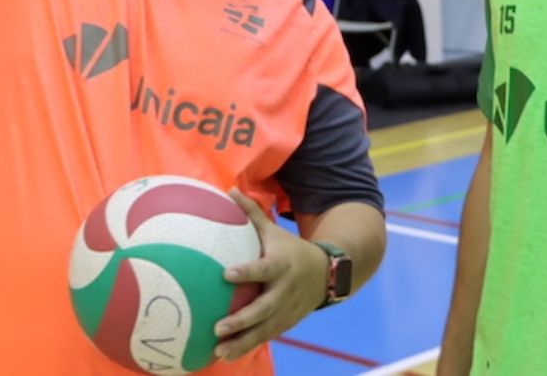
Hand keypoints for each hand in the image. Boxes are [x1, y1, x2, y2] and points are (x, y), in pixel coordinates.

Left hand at [214, 189, 329, 362]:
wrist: (328, 274)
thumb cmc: (290, 249)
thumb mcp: (275, 231)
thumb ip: (252, 214)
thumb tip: (229, 190)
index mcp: (281, 265)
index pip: (263, 269)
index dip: (246, 272)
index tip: (226, 274)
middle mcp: (285, 290)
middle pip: (264, 308)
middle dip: (242, 320)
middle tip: (218, 327)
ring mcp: (287, 310)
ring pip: (264, 330)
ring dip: (242, 342)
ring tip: (219, 351)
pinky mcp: (286, 324)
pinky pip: (266, 338)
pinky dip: (247, 347)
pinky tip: (226, 356)